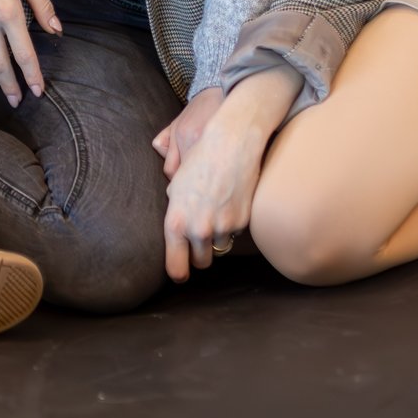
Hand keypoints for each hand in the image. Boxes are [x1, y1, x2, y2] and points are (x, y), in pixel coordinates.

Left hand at [161, 67, 298, 279]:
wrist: (230, 143)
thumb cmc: (199, 161)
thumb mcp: (176, 187)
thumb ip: (175, 213)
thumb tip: (176, 232)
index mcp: (175, 223)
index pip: (176, 267)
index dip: (178, 273)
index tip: (181, 274)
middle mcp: (197, 230)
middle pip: (201, 263)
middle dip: (200, 253)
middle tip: (200, 237)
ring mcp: (221, 228)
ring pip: (219, 248)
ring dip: (217, 237)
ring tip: (216, 210)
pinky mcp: (242, 222)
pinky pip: (236, 233)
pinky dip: (233, 223)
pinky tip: (230, 201)